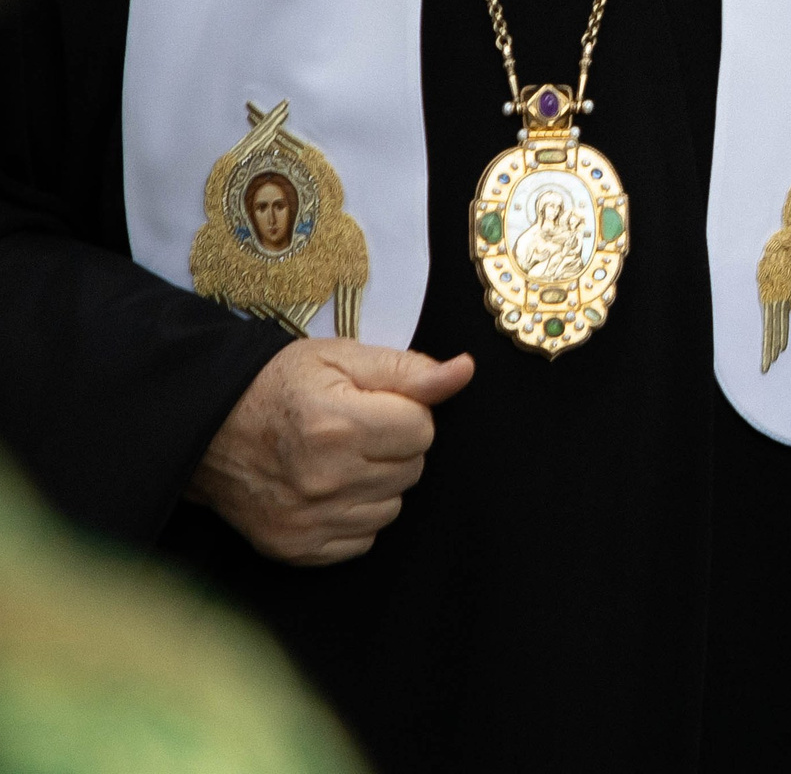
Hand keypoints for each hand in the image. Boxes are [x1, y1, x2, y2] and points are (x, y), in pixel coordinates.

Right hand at [187, 337, 473, 564]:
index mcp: (338, 425)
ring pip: (392, 507)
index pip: (422, 430)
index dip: (408, 412)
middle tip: (358, 429)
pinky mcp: (296, 548)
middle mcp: (324, 479)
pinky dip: (357, 515)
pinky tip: (331, 489)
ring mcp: (308, 520)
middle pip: (411, 470)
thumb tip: (463, 372)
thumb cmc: (282, 385)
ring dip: (380, 483)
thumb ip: (408, 369)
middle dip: (397, 446)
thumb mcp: (344, 358)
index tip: (378, 405)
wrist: (210, 428)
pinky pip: (363, 540)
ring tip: (343, 458)